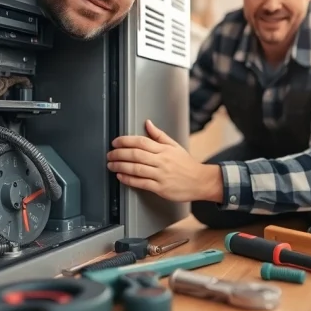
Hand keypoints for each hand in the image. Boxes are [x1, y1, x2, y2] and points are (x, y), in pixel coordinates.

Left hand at [107, 120, 222, 202]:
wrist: (200, 181)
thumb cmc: (187, 164)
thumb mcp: (174, 146)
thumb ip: (159, 135)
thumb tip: (148, 123)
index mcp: (164, 150)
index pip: (141, 142)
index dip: (126, 141)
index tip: (116, 142)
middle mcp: (161, 161)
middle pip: (136, 155)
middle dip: (119, 154)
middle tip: (110, 154)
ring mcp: (161, 175)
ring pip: (136, 169)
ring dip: (121, 166)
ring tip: (111, 165)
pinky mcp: (160, 188)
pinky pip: (141, 183)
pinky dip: (129, 180)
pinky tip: (121, 177)